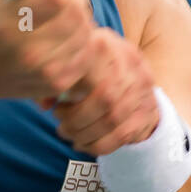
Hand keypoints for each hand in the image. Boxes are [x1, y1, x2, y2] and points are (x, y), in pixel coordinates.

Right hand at [0, 0, 96, 102]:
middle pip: (76, 13)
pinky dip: (83, 39)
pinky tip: (71, 33)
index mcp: (8, 24)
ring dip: (81, 17)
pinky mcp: (57, 83)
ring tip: (69, 11)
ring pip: (85, 33)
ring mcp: (44, 71)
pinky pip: (86, 53)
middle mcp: (26, 51)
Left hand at [38, 27, 159, 156]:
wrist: (136, 75)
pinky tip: (82, 144)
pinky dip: (97, 145)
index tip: (55, 108)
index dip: (70, 94)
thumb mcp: (77, 60)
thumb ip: (59, 77)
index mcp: (108, 46)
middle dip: (77, 120)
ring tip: (69, 135)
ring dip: (85, 134)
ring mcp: (142, 90)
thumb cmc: (94, 66)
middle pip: (104, 99)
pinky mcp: (146, 113)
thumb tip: (44, 103)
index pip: (89, 71)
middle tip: (61, 126)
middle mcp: (131, 65)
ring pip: (112, 120)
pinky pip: (120, 136)